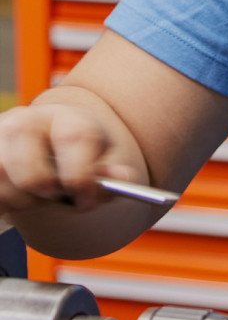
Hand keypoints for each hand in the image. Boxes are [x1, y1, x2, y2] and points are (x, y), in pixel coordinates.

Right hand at [0, 103, 140, 217]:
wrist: (41, 144)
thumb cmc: (72, 154)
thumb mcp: (95, 160)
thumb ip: (108, 174)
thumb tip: (123, 179)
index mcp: (65, 118)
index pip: (75, 138)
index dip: (82, 176)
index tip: (85, 199)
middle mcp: (27, 121)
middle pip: (32, 168)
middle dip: (45, 191)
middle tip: (55, 197)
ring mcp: (0, 135)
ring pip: (4, 179)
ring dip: (21, 199)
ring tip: (36, 194)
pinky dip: (4, 201)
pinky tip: (16, 195)